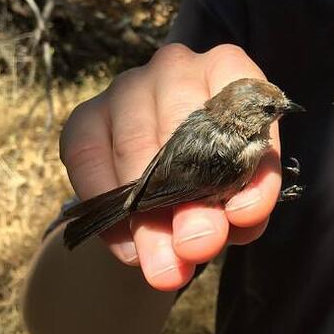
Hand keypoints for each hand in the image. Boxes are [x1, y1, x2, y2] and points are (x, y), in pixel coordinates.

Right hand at [59, 44, 281, 290]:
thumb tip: (219, 228)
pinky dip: (108, 209)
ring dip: (149, 217)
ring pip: (134, 147)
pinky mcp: (87, 115)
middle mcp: (177, 67)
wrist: (164, 189)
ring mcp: (127, 87)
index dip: (247, 164)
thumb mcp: (244, 193)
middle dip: (190, 199)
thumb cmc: (218, 178)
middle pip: (183, 127)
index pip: (244, 104)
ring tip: (165, 266)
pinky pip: (87, 158)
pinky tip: (130, 249)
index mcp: (230, 72)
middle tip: (197, 248)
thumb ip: (245, 205)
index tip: (244, 218)